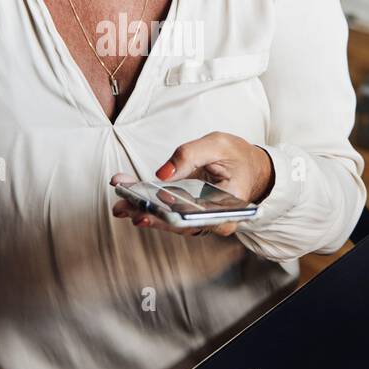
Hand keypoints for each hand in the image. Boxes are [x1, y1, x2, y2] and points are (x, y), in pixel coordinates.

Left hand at [111, 132, 273, 237]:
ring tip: (120, 203)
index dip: (183, 216)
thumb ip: (190, 154)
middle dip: (154, 217)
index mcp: (231, 205)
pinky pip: (165, 212)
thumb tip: (162, 174)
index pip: (206, 218)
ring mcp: (199, 218)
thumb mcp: (217, 144)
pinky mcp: (187, 212)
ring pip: (170, 221)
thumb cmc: (237, 156)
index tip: (162, 209)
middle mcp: (214, 218)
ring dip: (143, 212)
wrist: (248, 167)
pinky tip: (125, 191)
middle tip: (129, 210)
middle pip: (182, 224)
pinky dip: (144, 202)